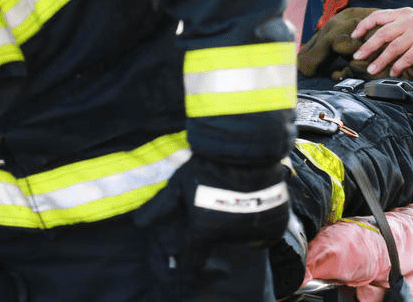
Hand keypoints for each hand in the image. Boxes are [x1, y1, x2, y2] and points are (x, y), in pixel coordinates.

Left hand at [133, 157, 289, 265]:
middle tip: (217, 202)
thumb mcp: (179, 183)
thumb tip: (138, 223)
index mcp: (204, 231)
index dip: (192, 263)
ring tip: (236, 197)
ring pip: (243, 237)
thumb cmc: (208, 164)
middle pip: (220, 242)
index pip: (195, 263)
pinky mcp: (274, 222)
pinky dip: (261, 222)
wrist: (246, 148)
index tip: (194, 257)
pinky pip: (266, 232)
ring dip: (239, 224)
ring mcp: (253, 231)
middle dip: (217, 229)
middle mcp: (229, 237)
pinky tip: (255, 201)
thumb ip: (161, 206)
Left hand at [349, 7, 412, 77]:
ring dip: (380, 61)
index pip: (378, 16)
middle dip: (368, 46)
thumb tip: (367, 41)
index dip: (364, 26)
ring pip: (393, 48)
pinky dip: (397, 67)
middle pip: (383, 33)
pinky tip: (393, 73)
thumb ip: (393, 28)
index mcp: (404, 13)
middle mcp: (410, 19)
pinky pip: (406, 58)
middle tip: (357, 57)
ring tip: (371, 70)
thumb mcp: (410, 26)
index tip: (354, 37)